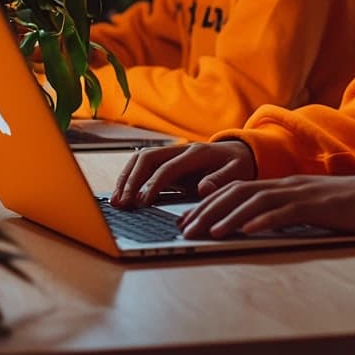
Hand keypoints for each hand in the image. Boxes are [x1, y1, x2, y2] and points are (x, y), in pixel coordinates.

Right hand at [109, 140, 255, 206]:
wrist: (238, 152)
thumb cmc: (238, 165)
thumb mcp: (238, 173)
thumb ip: (222, 180)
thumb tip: (203, 188)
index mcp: (197, 153)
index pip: (168, 167)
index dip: (153, 184)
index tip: (141, 202)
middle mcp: (181, 150)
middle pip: (148, 158)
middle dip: (132, 180)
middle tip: (122, 204)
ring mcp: (172, 154)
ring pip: (141, 159)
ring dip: (126, 178)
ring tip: (116, 201)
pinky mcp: (167, 161)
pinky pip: (143, 165)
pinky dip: (129, 177)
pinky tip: (122, 194)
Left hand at [176, 170, 354, 239]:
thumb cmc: (352, 207)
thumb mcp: (312, 209)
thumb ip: (287, 212)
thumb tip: (259, 226)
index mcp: (285, 185)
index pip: (239, 190)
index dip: (210, 203)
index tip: (189, 220)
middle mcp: (288, 185)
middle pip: (239, 193)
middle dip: (208, 210)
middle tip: (184, 228)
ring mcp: (303, 193)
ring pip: (256, 200)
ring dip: (228, 216)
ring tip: (207, 232)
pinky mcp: (318, 206)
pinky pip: (285, 212)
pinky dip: (263, 221)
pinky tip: (246, 230)